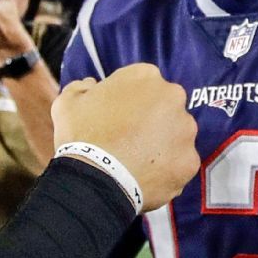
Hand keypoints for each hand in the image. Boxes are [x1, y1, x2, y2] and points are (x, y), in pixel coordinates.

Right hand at [52, 63, 197, 211]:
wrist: (94, 180)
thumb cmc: (80, 135)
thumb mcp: (68, 102)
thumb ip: (82, 88)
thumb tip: (91, 86)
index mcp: (145, 76)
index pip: (141, 83)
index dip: (128, 100)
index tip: (116, 116)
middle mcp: (173, 98)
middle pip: (164, 107)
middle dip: (150, 119)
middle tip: (128, 139)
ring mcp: (185, 131)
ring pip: (175, 136)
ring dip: (161, 144)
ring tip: (136, 161)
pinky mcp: (190, 162)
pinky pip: (178, 164)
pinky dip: (165, 170)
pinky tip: (144, 177)